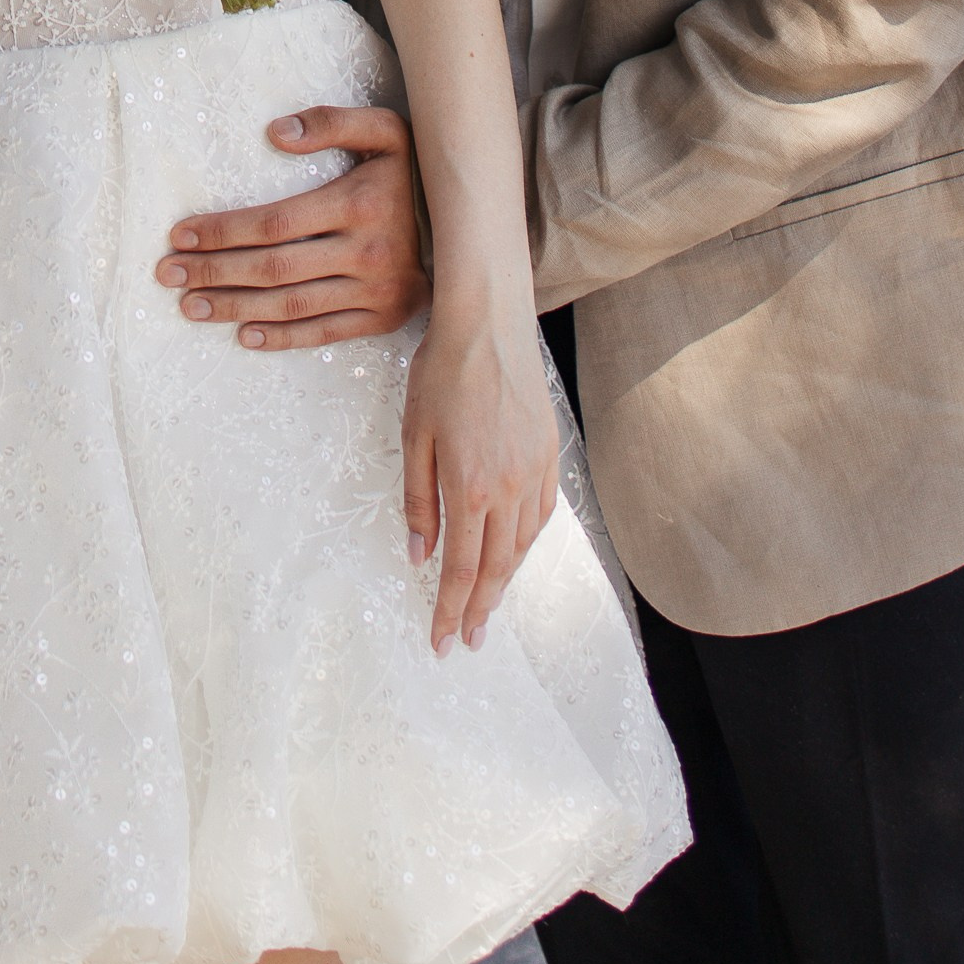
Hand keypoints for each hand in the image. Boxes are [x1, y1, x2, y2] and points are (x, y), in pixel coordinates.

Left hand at [156, 104, 430, 346]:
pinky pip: (325, 333)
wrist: (469, 222)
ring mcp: (376, 292)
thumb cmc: (410, 171)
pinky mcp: (384, 318)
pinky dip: (283, 337)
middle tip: (167, 273)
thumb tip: (275, 134)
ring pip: (292, 304)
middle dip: (215, 271)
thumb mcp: (384, 130)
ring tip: (189, 305)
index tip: (180, 234)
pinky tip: (244, 335)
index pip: (275, 223)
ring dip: (235, 307)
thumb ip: (332, 122)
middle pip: (274, 268)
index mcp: (359, 205)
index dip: (224, 230)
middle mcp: (368, 253)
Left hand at [401, 298, 558, 655]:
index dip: (450, 610)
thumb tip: (418, 554)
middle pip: (497, 567)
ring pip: (523, 544)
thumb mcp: (413, 435)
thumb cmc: (441, 370)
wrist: (489, 321)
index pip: (462, 569)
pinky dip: (528, 541)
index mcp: (470, 487)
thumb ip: (417, 499)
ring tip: (488, 603)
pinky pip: (543, 512)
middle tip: (469, 639)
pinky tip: (516, 548)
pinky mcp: (550, 452)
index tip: (442, 642)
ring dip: (506, 579)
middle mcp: (509, 487)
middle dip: (481, 609)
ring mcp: (535, 470)